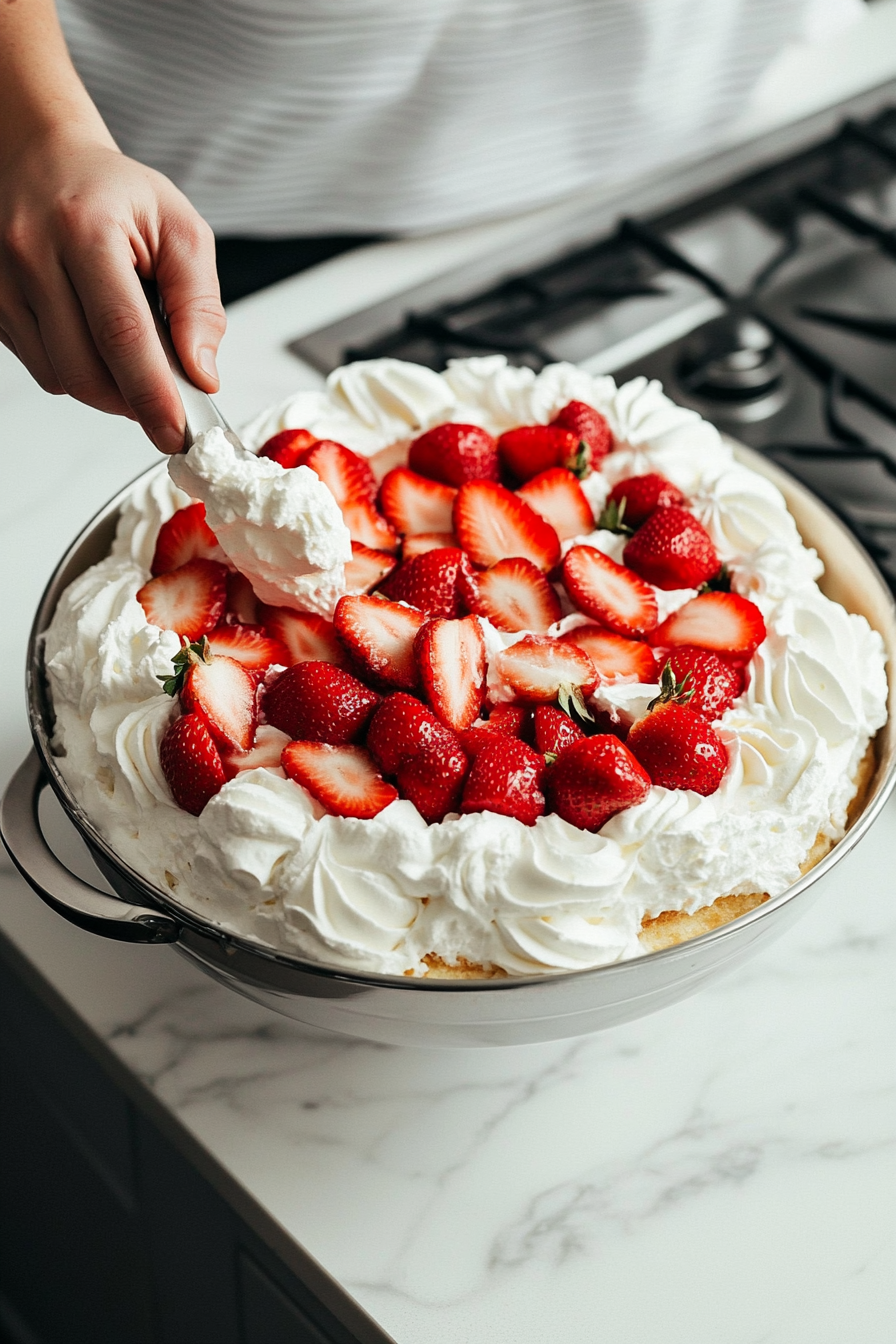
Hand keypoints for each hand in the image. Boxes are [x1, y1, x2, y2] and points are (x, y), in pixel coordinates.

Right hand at [0, 130, 225, 452]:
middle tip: (165, 401)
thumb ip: (199, 302)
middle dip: (132, 402)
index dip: (152, 394)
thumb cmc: (113, 192)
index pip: (122, 335)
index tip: (177, 432)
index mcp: (85, 230)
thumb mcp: (178, 228)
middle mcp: (31, 255)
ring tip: (128, 352)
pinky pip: (39, 366)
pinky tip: (89, 335)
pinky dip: (75, 369)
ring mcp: (1, 282)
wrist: (41, 158)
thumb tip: (201, 372)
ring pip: (60, 377)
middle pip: (84, 370)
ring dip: (104, 388)